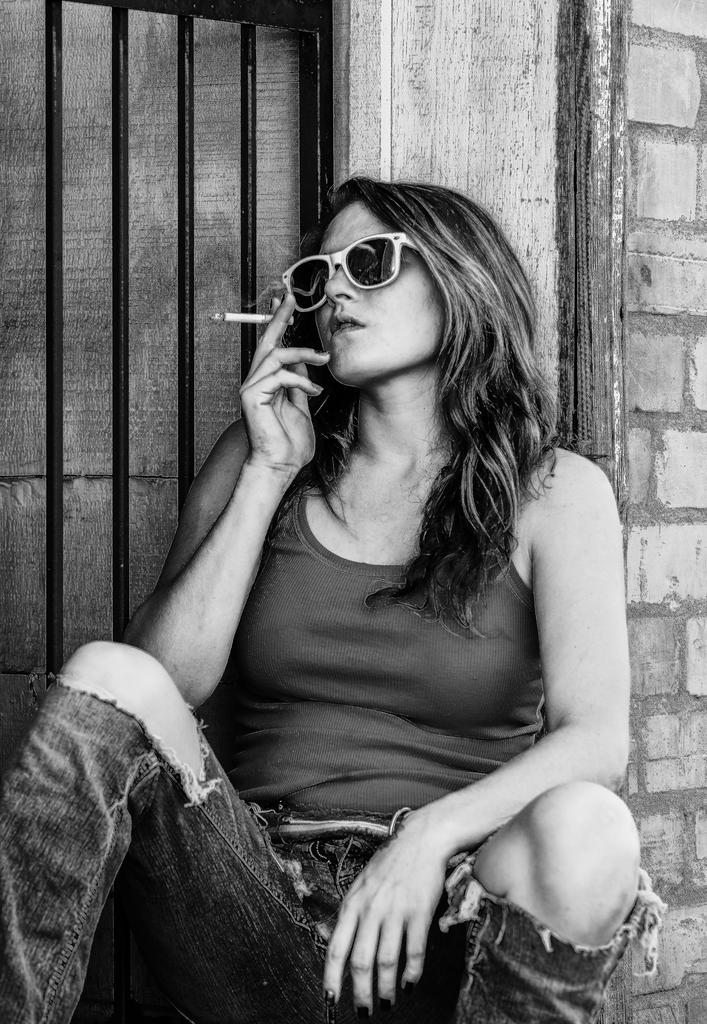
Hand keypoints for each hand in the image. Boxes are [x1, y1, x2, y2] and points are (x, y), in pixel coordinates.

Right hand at [239, 293, 329, 476]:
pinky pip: (279, 376)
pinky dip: (301, 380)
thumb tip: (303, 363)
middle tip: (291, 298)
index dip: (278, 323)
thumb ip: (300, 385)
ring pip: (276, 355)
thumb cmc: (290, 445)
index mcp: (267, 384)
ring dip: (303, 354)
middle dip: (279, 317)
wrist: (280, 466)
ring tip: (324, 359)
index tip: (285, 303)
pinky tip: (315, 392)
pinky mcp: (252, 396)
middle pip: (267, 342)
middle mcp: (255, 382)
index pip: (272, 347)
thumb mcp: (302, 407)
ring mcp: (251, 388)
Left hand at [323, 814, 447, 1014]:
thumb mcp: (362, 885)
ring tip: (386, 1003)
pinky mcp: (419, 912)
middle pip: (361, 961)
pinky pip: (414, 952)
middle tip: (364, 1011)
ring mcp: (396, 911)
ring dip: (385, 989)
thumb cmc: (390, 864)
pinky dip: (411, 974)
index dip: (332, 977)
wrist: (420, 840)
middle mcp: (371, 909)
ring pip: (386, 962)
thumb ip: (353, 914)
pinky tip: (409, 984)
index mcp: (353, 903)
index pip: (337, 947)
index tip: (330, 999)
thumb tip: (343, 951)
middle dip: (361, 993)